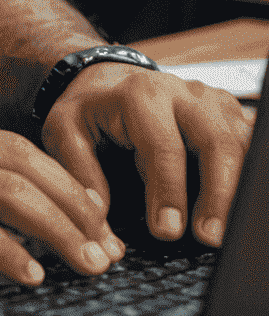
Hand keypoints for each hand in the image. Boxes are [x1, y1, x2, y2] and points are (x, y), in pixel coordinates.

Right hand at [0, 105, 124, 290]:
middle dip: (75, 204)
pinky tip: (29, 275)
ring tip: (86, 264)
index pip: (9, 144)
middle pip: (20, 160)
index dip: (61, 183)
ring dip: (60, 229)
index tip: (91, 220)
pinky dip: (10, 252)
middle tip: (105, 246)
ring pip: (8, 188)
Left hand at [41, 63, 253, 246]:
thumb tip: (99, 217)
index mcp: (141, 95)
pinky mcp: (230, 113)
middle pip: (216, 142)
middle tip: (209, 237)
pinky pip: (250, 144)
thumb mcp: (65, 129)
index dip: (168, 192)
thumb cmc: (88, 108)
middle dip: (218, 194)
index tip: (167, 231)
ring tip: (229, 229)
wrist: (106, 78)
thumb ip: (80, 171)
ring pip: (241, 143)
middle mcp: (183, 93)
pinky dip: (250, 173)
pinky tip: (243, 203)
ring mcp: (212, 101)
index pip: (163, 147)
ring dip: (239, 187)